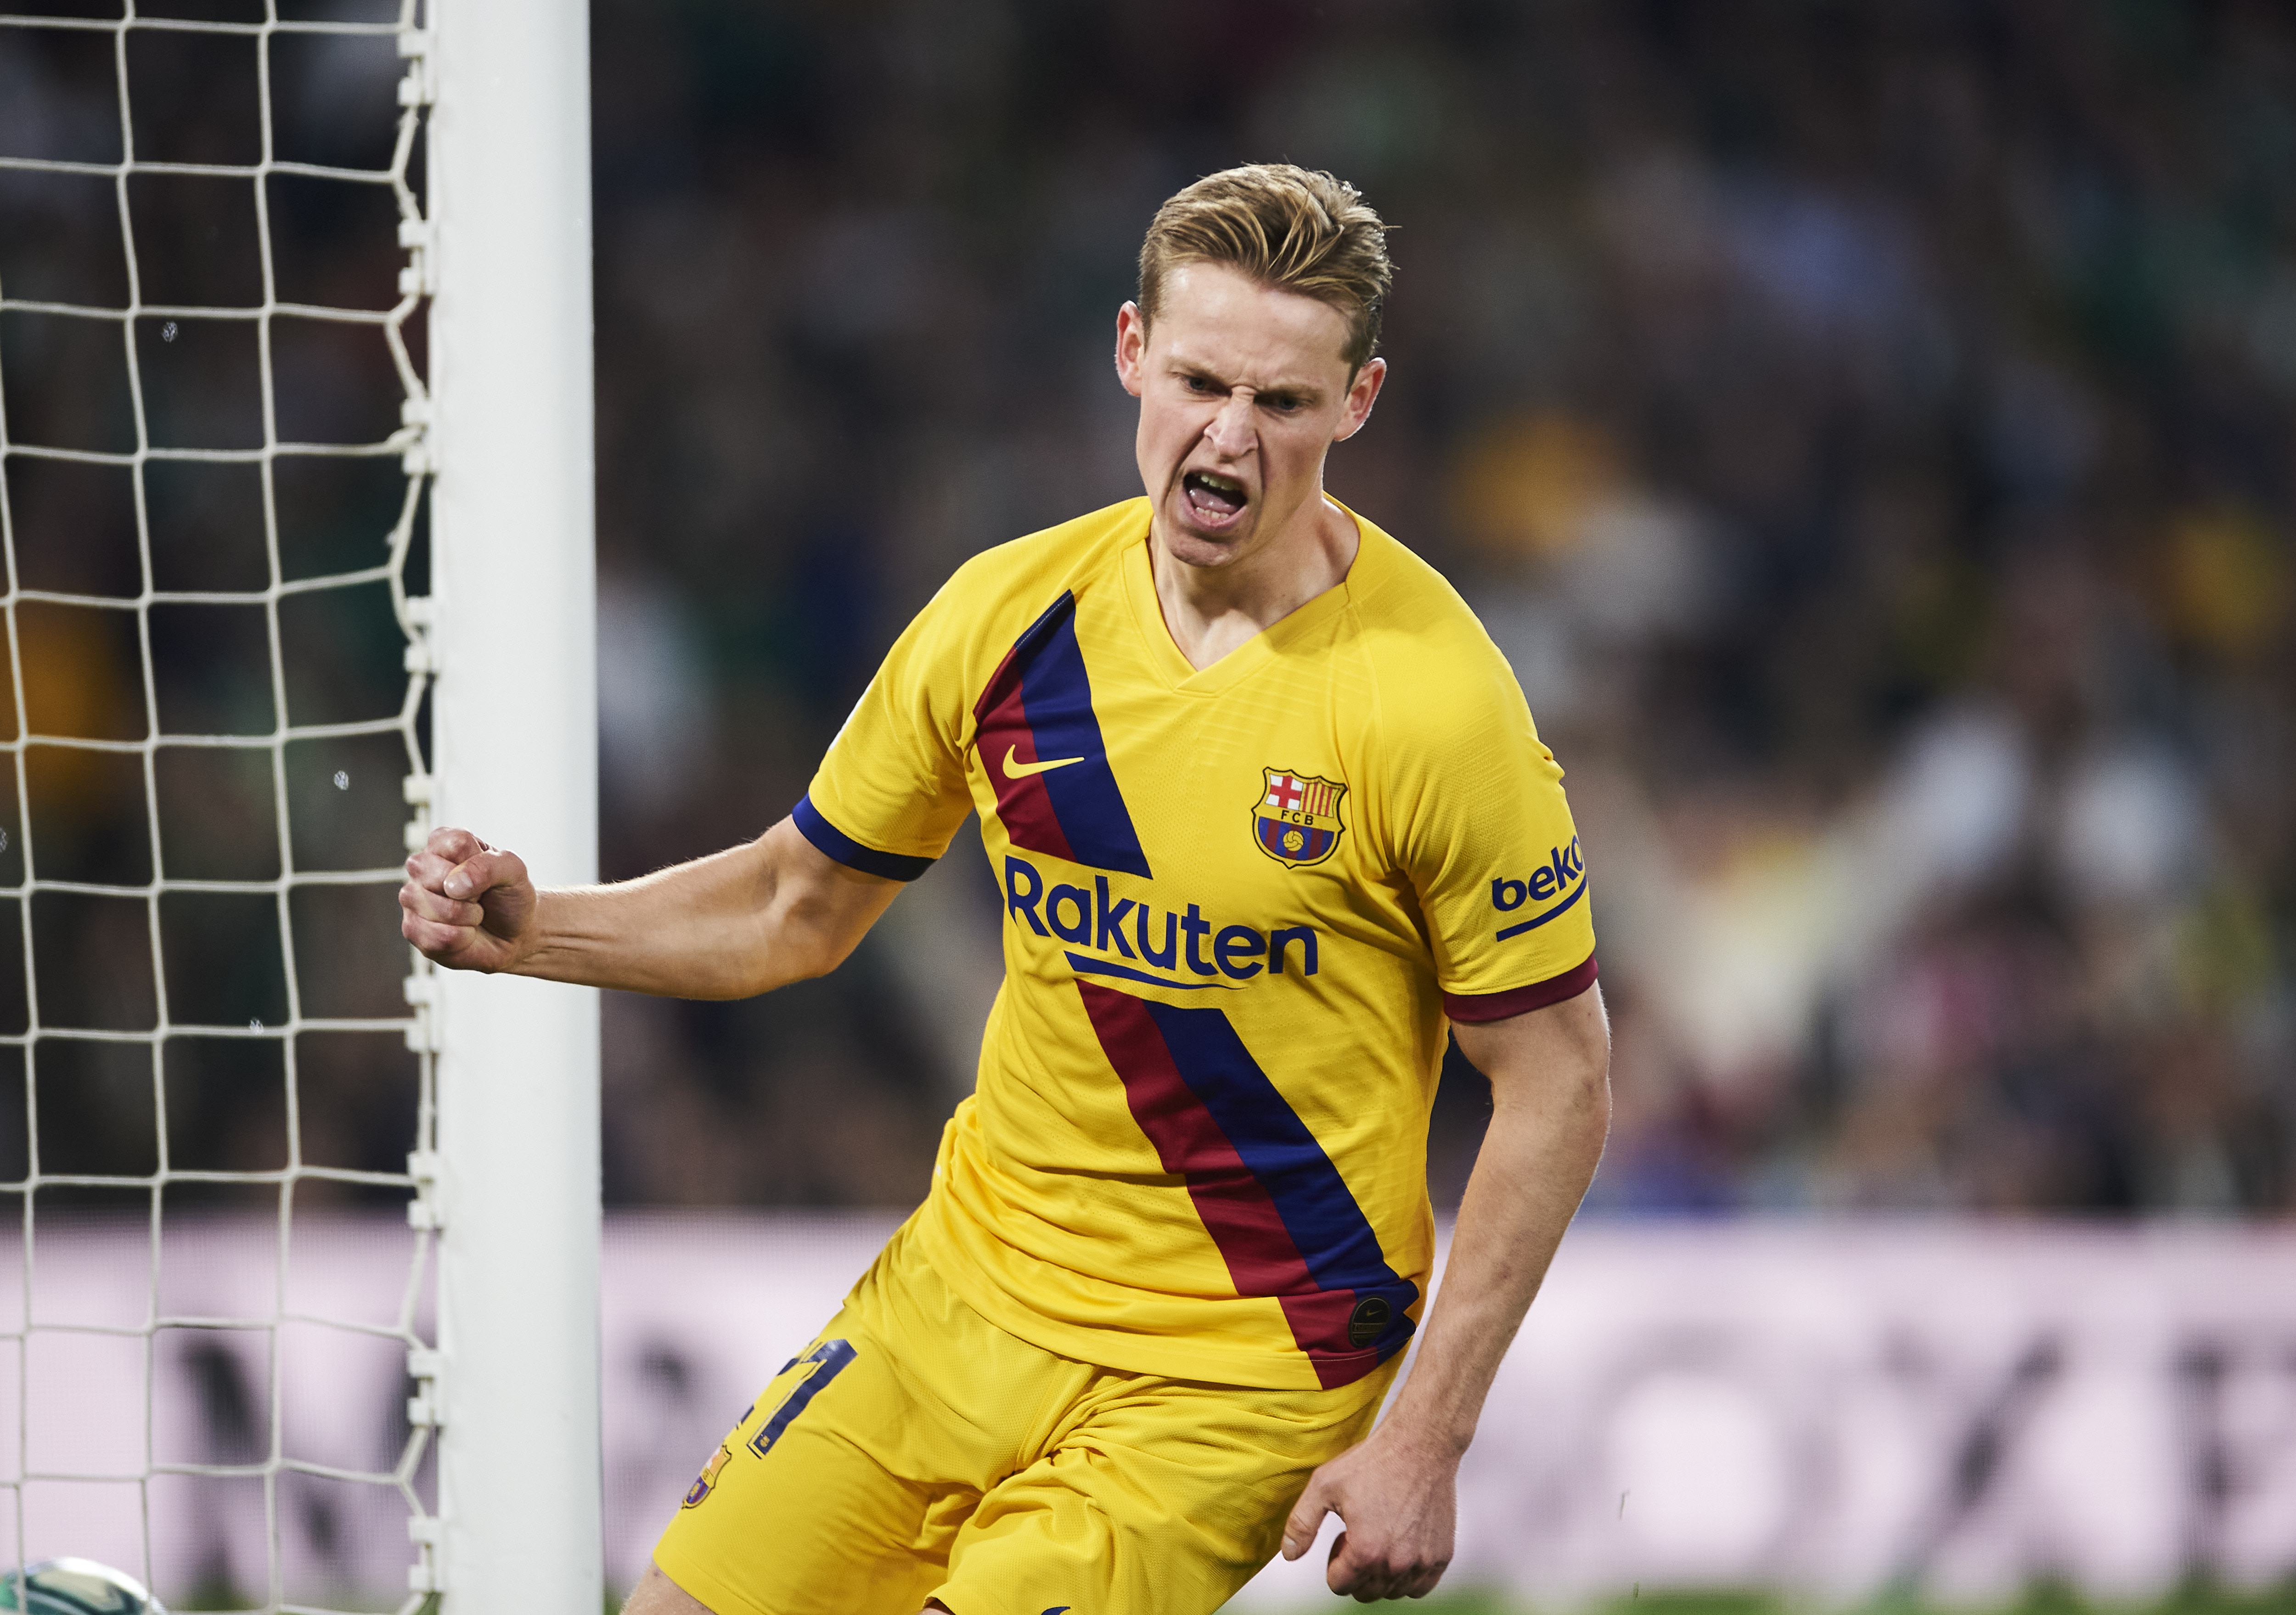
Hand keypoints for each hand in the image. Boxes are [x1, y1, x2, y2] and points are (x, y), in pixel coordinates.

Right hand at [400, 826, 537, 972]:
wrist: (515, 933)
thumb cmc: (509, 896)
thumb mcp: (513, 871)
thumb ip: (488, 866)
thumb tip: (453, 884)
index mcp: (443, 843)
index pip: (455, 844)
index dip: (478, 866)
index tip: (487, 875)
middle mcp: (421, 868)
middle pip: (438, 877)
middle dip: (471, 894)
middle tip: (479, 897)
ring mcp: (413, 898)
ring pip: (436, 910)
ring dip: (467, 918)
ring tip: (473, 915)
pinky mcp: (413, 929)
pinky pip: (435, 938)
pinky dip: (461, 939)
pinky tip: (465, 933)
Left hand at [1280, 1422, 1457, 1600]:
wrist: (1420, 1445)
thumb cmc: (1376, 1461)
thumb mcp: (1324, 1485)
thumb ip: (1301, 1524)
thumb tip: (1290, 1554)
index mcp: (1365, 1551)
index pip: (1339, 1585)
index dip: (1334, 1561)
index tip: (1341, 1538)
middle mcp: (1396, 1563)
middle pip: (1365, 1592)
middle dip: (1356, 1570)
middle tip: (1359, 1536)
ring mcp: (1422, 1561)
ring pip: (1392, 1591)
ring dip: (1381, 1574)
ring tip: (1380, 1537)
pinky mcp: (1441, 1555)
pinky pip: (1421, 1587)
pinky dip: (1409, 1576)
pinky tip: (1401, 1548)